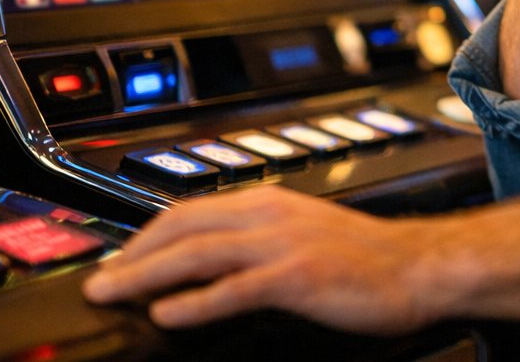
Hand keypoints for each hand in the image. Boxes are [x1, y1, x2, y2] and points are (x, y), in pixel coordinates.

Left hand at [82, 186, 442, 333]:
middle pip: (183, 226)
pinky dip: (193, 302)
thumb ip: (259, 244)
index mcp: (271, 203)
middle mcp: (271, 215)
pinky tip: (167, 315)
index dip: (146, 234)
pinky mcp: (297, 276)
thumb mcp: (305, 237)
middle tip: (99, 280)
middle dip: (133, 253)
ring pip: (197, 253)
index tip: (118, 258)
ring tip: (112, 294)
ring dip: (145, 274)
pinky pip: (232, 288)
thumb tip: (210, 268)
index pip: (191, 210)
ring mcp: (283, 244)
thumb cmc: (369, 261)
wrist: (421, 267)